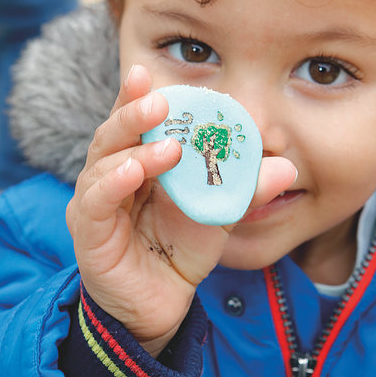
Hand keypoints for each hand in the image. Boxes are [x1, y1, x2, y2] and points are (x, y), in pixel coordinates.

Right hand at [66, 64, 296, 356]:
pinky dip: (112, 184)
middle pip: (112, 134)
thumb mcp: (219, 214)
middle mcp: (108, 176)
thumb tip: (287, 168)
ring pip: (102, 163)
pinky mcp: (88, 234)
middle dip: (133, 112)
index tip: (149, 71)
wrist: (164, 305)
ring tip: (167, 148)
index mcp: (135, 162)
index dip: (136, 96)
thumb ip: (245, 189)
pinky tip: (132, 173)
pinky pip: (94, 202)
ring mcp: (94, 204)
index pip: (133, 122)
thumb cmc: (182, 249)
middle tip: (160, 100)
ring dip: (134, 151)